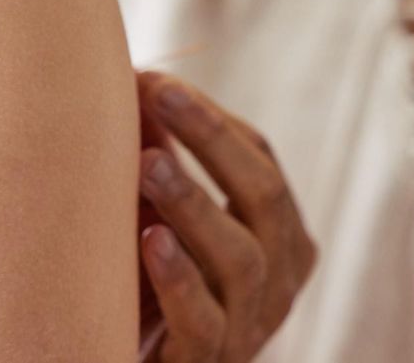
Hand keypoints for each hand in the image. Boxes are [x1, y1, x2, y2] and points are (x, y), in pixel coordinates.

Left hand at [136, 72, 316, 362]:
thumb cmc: (150, 287)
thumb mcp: (172, 223)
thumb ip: (163, 166)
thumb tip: (132, 79)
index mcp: (281, 237)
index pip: (261, 160)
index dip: (211, 117)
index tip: (154, 81)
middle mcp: (278, 279)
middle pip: (263, 196)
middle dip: (210, 138)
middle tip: (158, 93)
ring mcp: (249, 326)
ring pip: (240, 258)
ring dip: (192, 202)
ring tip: (146, 162)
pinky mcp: (208, 362)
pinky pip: (202, 319)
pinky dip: (178, 276)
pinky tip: (149, 239)